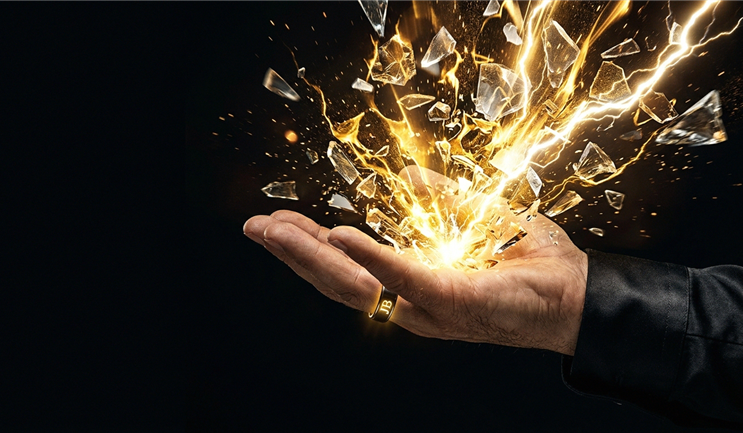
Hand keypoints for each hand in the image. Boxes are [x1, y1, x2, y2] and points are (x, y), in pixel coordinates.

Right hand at [244, 169, 587, 354]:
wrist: (577, 292)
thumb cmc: (530, 263)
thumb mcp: (476, 217)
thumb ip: (439, 199)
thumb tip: (404, 176)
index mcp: (411, 281)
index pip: (348, 265)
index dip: (309, 245)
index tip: (276, 221)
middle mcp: (411, 300)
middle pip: (339, 278)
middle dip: (292, 252)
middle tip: (254, 226)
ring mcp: (428, 305)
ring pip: (357, 282)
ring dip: (312, 254)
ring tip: (276, 230)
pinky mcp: (452, 300)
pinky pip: (404, 278)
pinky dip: (368, 258)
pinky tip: (337, 235)